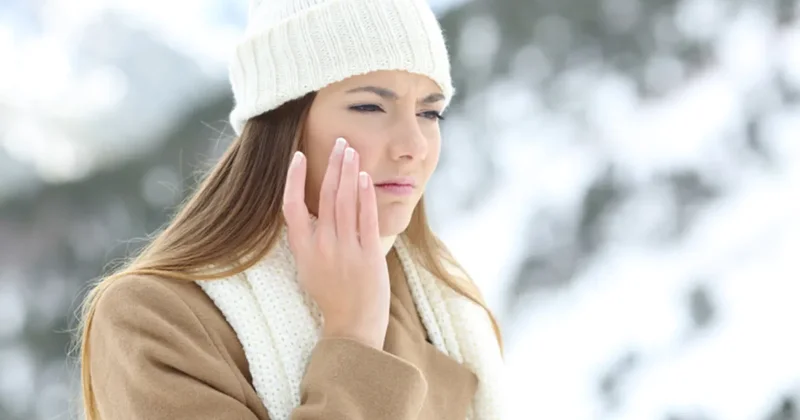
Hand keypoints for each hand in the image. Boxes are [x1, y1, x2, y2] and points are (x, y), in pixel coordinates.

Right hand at [282, 137, 389, 349]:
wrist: (352, 326)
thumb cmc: (332, 296)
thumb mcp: (309, 268)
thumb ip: (310, 239)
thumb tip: (312, 211)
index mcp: (303, 250)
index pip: (291, 207)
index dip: (293, 179)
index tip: (298, 157)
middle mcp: (322, 247)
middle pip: (325, 196)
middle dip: (332, 165)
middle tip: (338, 142)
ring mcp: (346, 250)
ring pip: (345, 201)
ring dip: (349, 172)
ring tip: (351, 150)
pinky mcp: (368, 254)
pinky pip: (366, 218)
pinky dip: (364, 195)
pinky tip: (364, 177)